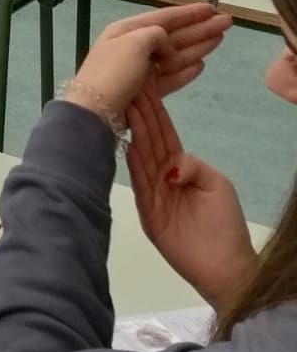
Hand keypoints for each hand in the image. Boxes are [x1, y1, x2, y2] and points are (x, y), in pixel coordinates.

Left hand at [63, 1, 230, 119]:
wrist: (96, 111)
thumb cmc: (114, 72)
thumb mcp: (135, 42)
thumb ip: (157, 36)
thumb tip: (167, 46)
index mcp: (128, 30)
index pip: (164, 17)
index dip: (188, 13)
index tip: (211, 8)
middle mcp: (134, 46)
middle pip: (173, 35)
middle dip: (200, 28)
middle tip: (227, 22)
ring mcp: (140, 70)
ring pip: (175, 55)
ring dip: (198, 46)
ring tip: (221, 39)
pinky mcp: (145, 92)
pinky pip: (169, 77)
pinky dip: (185, 71)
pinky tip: (201, 64)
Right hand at [125, 90, 256, 307]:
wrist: (224, 265)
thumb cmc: (225, 224)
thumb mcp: (217, 184)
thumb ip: (193, 164)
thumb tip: (169, 163)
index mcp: (180, 167)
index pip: (163, 133)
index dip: (155, 111)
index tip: (144, 86)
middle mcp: (163, 175)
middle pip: (149, 140)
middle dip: (140, 114)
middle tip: (128, 88)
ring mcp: (152, 193)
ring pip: (141, 157)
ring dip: (134, 133)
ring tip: (126, 108)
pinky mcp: (147, 211)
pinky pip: (139, 183)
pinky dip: (133, 164)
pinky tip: (128, 144)